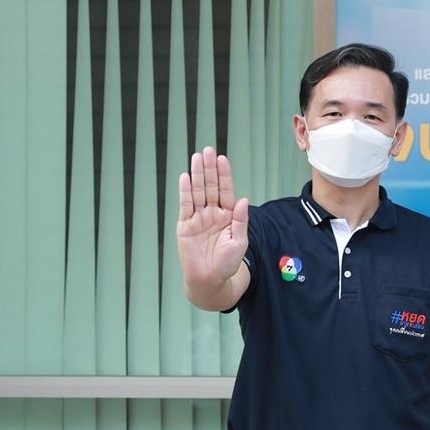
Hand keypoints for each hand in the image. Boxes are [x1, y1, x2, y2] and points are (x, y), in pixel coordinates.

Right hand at [177, 146, 248, 287]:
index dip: (224, 175)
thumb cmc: (227, 263)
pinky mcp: (185, 225)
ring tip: (196, 157)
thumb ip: (240, 221)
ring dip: (197, 175)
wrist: (210, 279)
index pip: (225, 190)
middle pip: (210, 186)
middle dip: (209, 169)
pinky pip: (185, 205)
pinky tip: (185, 177)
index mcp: (227, 215)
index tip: (222, 159)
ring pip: (197, 192)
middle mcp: (212, 213)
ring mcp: (198, 218)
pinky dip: (185, 191)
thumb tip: (244, 200)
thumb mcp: (239, 242)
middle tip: (208, 150)